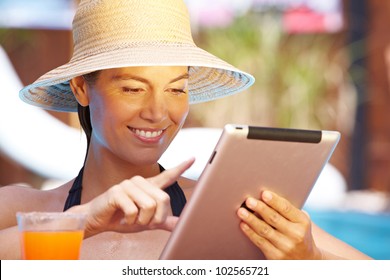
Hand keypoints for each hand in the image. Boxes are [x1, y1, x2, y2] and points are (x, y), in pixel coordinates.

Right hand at [68, 158, 194, 237]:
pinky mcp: (117, 192)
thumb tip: (180, 223)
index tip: (193, 158)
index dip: (180, 168)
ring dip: (141, 220)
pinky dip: (130, 221)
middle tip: (144, 222)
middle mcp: (139, 182)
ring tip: (131, 219)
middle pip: (163, 199)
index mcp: (148, 187)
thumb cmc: (121, 219)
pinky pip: (133, 211)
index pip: (167, 176)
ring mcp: (128, 185)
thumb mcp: (145, 222)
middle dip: (156, 218)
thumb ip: (162, 221)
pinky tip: (121, 218)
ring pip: (149, 206)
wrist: (96, 220)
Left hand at [237, 190, 321, 259]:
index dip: (274, 201)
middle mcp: (296, 235)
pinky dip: (250, 232)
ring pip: (265, 230)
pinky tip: (243, 225)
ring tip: (241, 211)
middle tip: (249, 201)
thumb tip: (263, 196)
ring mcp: (286, 247)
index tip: (264, 193)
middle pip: (274, 219)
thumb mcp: (299, 220)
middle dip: (260, 208)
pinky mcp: (276, 256)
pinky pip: (260, 242)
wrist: (305, 259)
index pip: (286, 208)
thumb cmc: (298, 232)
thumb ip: (285, 209)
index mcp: (302, 222)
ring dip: (251, 220)